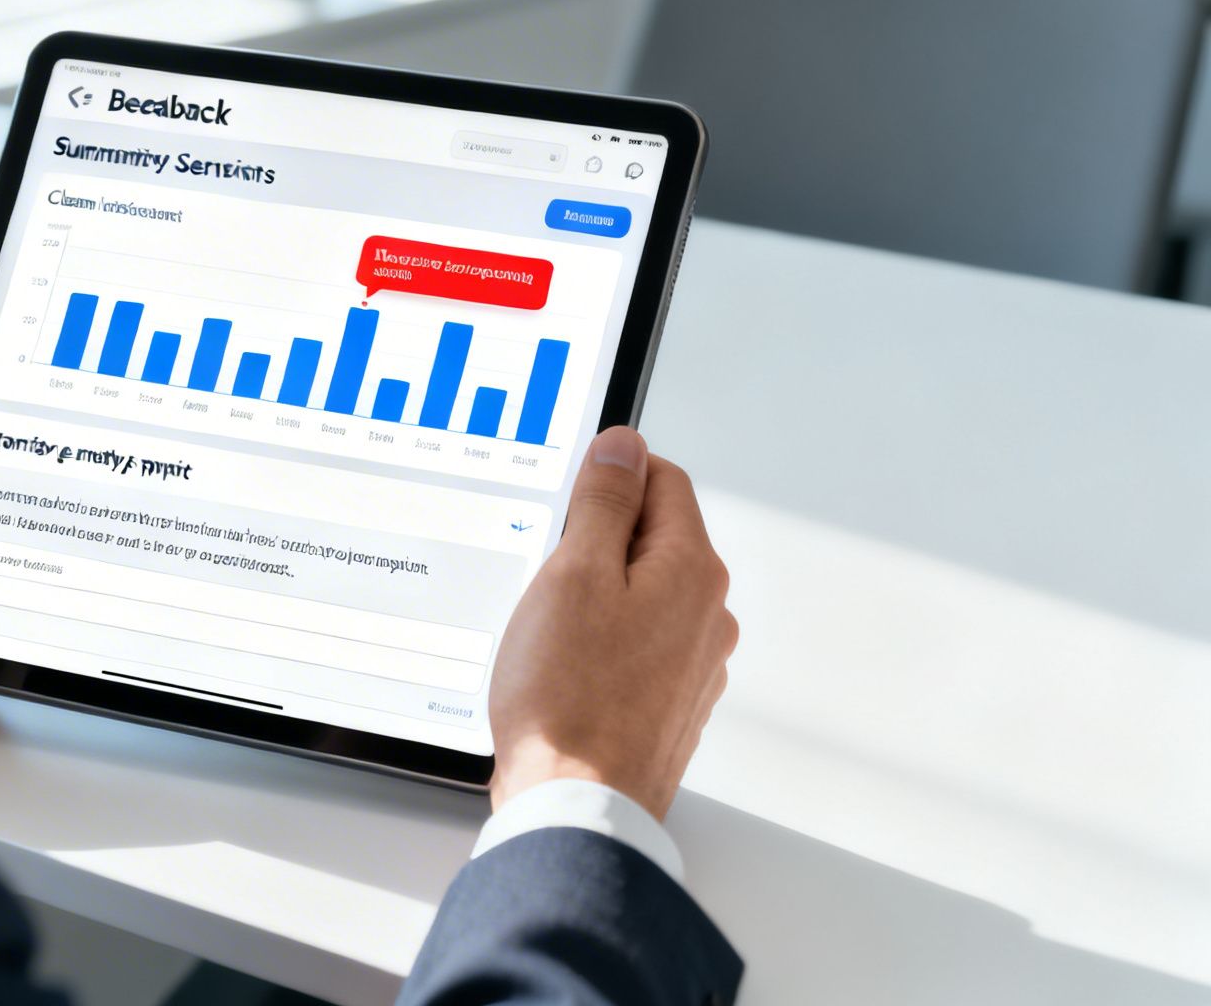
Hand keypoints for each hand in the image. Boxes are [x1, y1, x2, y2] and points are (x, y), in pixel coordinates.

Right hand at [488, 426, 736, 820]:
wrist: (576, 806)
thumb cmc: (570, 700)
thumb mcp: (573, 573)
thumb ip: (602, 501)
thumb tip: (623, 447)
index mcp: (693, 571)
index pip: (660, 479)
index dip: (605, 477)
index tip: (564, 499)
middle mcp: (708, 616)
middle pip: (650, 538)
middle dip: (593, 543)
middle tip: (545, 575)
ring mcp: (694, 664)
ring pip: (639, 595)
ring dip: (593, 598)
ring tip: (549, 634)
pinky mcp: (669, 704)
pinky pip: (633, 646)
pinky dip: (598, 645)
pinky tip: (562, 670)